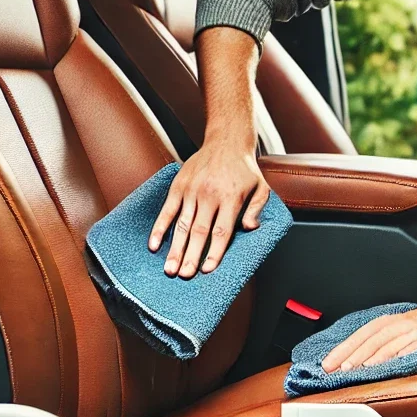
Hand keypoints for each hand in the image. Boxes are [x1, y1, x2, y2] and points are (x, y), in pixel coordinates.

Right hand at [149, 144, 269, 277]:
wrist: (227, 142)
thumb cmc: (245, 170)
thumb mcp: (261, 188)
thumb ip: (257, 209)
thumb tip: (250, 228)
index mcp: (231, 198)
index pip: (222, 230)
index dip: (214, 251)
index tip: (207, 269)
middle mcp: (209, 195)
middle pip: (199, 231)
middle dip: (190, 255)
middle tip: (183, 275)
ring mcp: (192, 191)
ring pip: (182, 224)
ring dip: (175, 248)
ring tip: (169, 268)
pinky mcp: (179, 186)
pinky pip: (167, 210)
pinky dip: (160, 228)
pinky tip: (154, 245)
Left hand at [322, 302, 416, 372]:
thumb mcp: (398, 328)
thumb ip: (378, 343)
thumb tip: (351, 362)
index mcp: (388, 323)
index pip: (360, 335)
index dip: (342, 349)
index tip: (327, 363)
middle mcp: (399, 325)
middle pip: (371, 340)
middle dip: (353, 354)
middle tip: (338, 369)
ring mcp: (416, 333)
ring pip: (390, 344)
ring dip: (373, 357)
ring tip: (358, 370)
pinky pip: (414, 349)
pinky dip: (401, 357)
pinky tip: (391, 367)